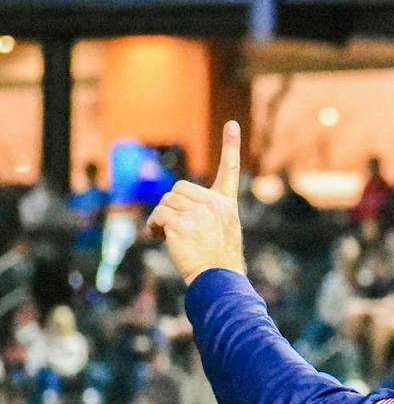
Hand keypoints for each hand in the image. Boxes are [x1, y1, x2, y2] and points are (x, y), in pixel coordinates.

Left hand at [145, 121, 245, 285]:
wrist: (219, 278)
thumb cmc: (219, 261)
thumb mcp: (222, 231)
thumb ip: (205, 213)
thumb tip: (172, 208)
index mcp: (226, 204)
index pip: (229, 171)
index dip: (230, 147)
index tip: (232, 125)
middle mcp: (215, 204)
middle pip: (180, 189)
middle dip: (171, 206)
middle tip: (172, 226)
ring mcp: (199, 212)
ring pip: (167, 201)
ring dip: (160, 218)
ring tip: (165, 235)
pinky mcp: (181, 223)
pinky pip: (158, 214)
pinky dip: (152, 226)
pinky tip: (157, 238)